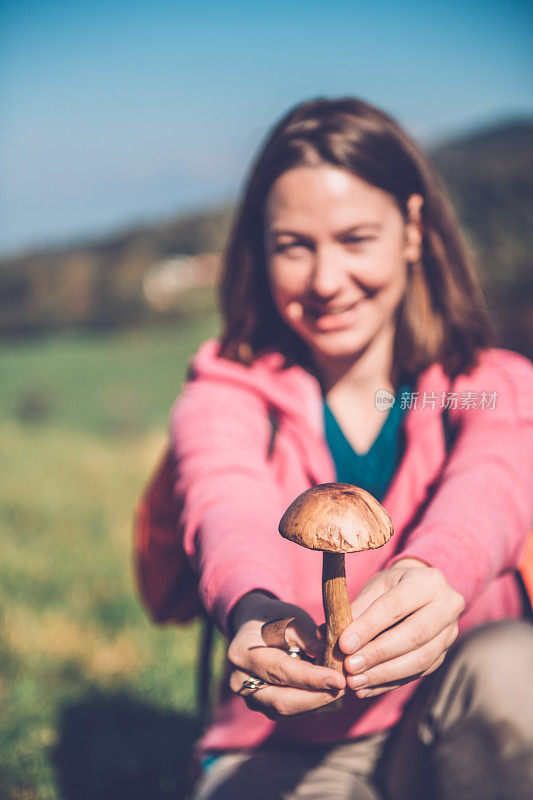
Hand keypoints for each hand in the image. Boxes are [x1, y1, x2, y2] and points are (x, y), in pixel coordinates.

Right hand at [228, 591, 345, 719]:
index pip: (280, 671)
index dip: (311, 678)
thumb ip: (309, 639)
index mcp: (242, 652)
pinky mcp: (262, 706)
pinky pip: (288, 711)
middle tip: (345, 687)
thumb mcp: (292, 618)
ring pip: (287, 710)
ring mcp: (249, 697)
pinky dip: (310, 702)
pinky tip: (329, 692)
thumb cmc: (275, 617)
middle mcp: (240, 681)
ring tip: (340, 688)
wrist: (253, 626)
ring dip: (317, 702)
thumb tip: (332, 663)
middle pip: (282, 701)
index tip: (338, 679)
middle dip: (317, 697)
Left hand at [339, 558, 464, 698]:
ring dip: (384, 674)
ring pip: (419, 659)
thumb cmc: (393, 587)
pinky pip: (418, 673)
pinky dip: (389, 683)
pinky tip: (367, 688)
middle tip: (350, 667)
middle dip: (378, 654)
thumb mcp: (375, 587)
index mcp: (428, 582)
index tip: (344, 644)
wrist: (421, 592)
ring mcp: (450, 634)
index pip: (395, 607)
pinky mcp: (444, 655)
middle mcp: (447, 607)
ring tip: (355, 682)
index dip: (369, 627)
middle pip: (413, 635)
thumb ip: (357, 610)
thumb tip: (329, 636)